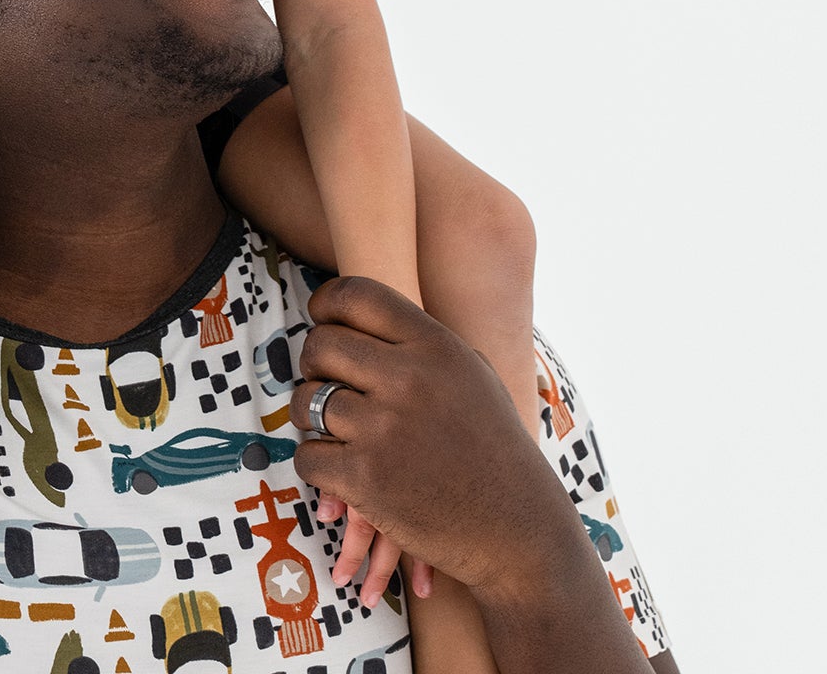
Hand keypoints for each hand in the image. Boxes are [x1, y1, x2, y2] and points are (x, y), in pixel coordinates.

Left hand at [290, 277, 573, 600]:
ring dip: (309, 413)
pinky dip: (316, 463)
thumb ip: (422, 342)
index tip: (320, 318)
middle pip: (322, 344)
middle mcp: (408, 379)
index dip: (326, 304)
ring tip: (326, 424)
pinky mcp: (365, 478)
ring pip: (307, 399)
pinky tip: (337, 466)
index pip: (357, 296)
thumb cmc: (496, 449)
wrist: (518, 530)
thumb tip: (362, 316)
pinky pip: (308, 454)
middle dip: (313, 362)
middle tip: (321, 379)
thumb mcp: (473, 376)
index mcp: (435, 346)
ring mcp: (384, 429)